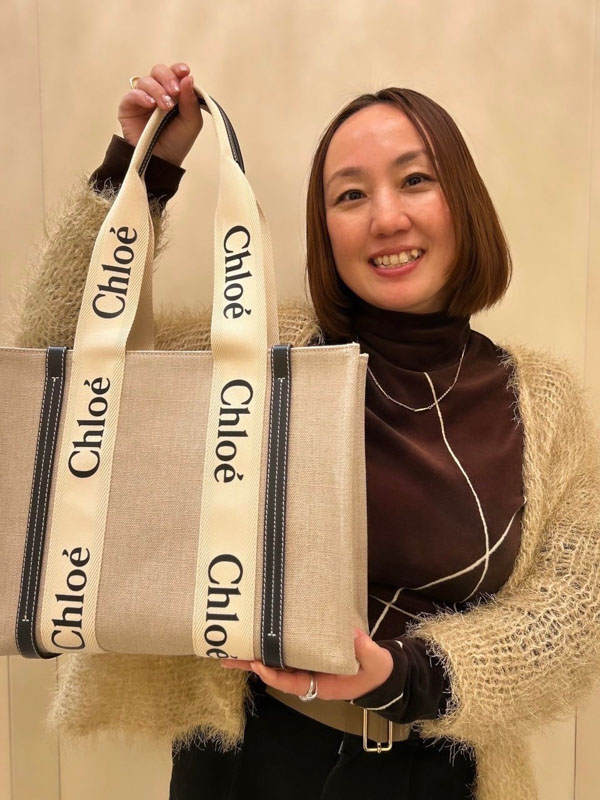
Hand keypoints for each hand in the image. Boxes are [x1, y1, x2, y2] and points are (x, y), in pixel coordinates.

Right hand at [118, 62, 203, 165]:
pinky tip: (150, 105)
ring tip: (166, 106)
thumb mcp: (191, 123)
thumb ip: (191, 101)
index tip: (184, 72)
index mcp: (174, 94)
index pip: (174, 73)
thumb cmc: (177, 143)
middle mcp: (157, 93)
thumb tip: (188, 77)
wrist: (161, 162)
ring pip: (146, 81)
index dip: (178, 69)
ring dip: (157, 90)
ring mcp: (142, 99)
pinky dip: (141, 96)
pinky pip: (132, 94)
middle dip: (168, 78)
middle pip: (159, 71)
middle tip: (175, 92)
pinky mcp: (128, 107)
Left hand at [219, 628, 393, 701]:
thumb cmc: (376, 671)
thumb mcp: (375, 662)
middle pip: (275, 673)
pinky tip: (258, 635)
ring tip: (232, 646)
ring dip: (255, 655)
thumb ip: (365, 650)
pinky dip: (270, 645)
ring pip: (277, 662)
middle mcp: (309, 677)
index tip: (257, 664)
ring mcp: (307, 667)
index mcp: (321, 684)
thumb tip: (353, 635)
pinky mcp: (309, 655)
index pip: (291, 682)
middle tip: (226, 658)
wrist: (379, 673)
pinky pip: (286, 652)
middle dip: (252, 665)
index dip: (273, 674)